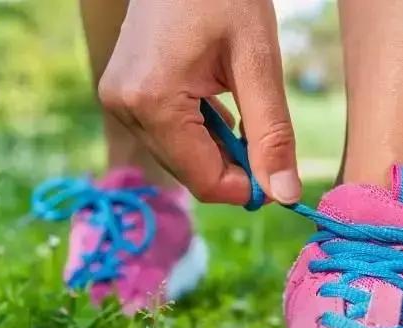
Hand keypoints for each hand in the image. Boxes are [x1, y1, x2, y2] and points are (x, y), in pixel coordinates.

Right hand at [98, 0, 300, 204]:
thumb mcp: (258, 61)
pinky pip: (165, 132)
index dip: (247, 188)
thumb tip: (285, 193)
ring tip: (239, 99)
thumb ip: (271, 132)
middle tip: (267, 135)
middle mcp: (123, 107)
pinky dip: (198, 129)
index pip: (203, 180)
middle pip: (188, 171)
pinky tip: (217, 95)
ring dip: (216, 145)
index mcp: (152, 101)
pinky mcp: (121, 92)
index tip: (280, 175)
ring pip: (177, 155)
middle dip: (231, 165)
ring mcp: (117, 99)